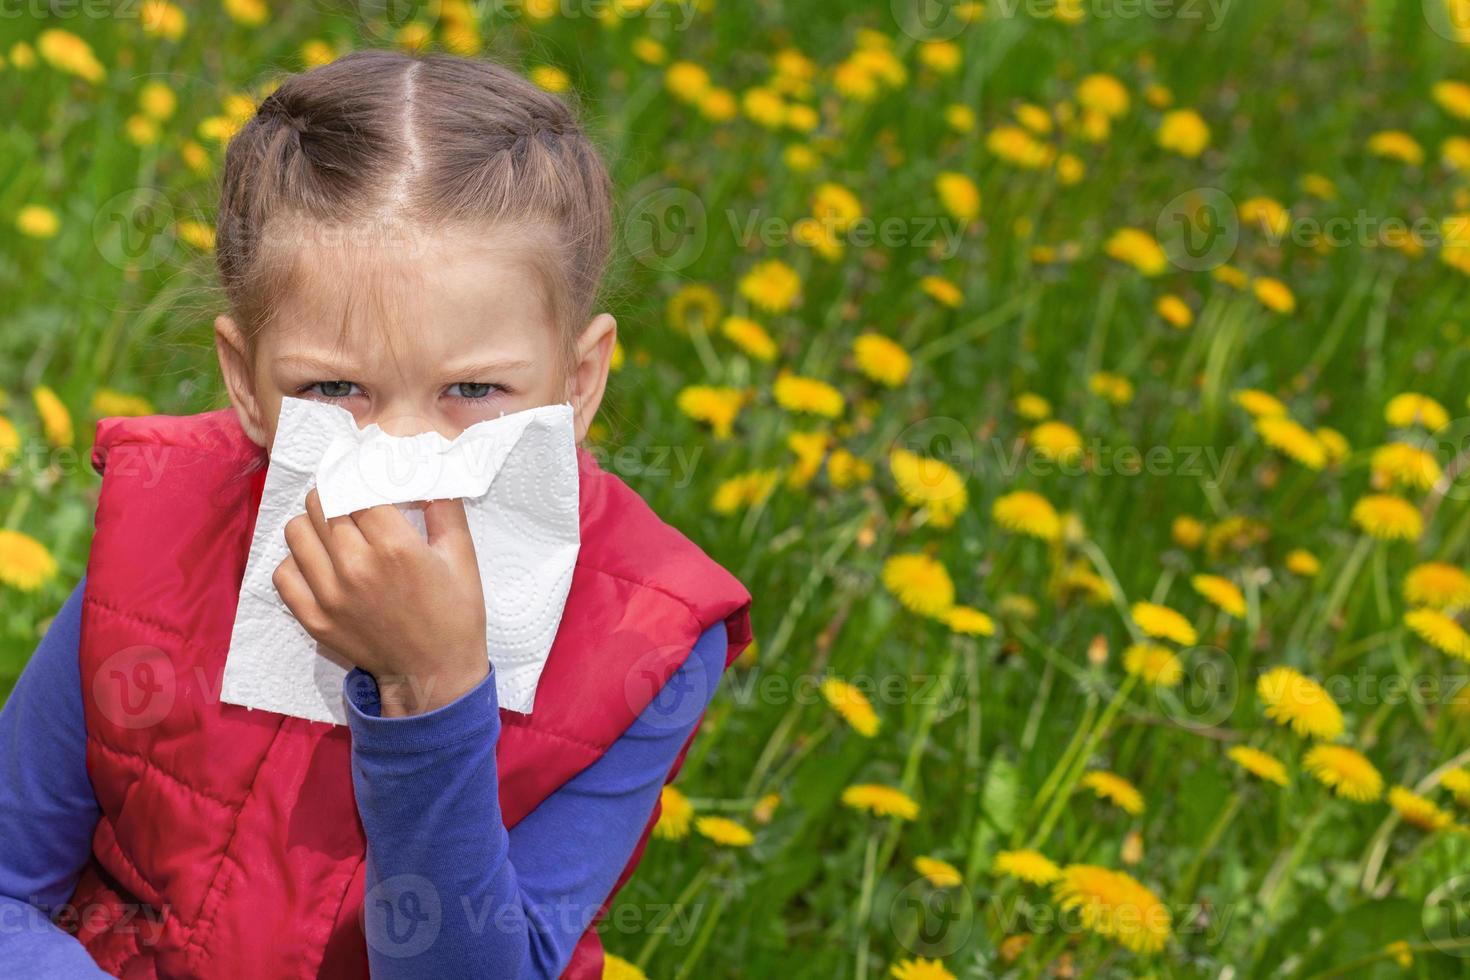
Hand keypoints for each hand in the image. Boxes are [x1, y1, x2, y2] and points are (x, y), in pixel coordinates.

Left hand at [273, 488, 488, 716]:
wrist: (435, 674)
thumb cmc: (455, 613)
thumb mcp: (462, 555)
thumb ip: (443, 507)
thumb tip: (422, 471)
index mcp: (395, 547)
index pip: (356, 487)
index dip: (361, 477)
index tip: (368, 478)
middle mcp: (356, 567)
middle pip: (322, 504)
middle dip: (337, 496)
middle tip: (351, 502)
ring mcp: (329, 595)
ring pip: (296, 532)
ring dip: (313, 524)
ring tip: (332, 531)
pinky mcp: (313, 619)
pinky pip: (283, 573)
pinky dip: (296, 562)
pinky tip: (318, 563)